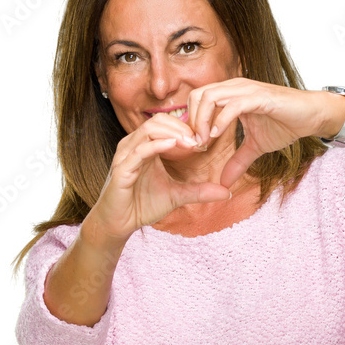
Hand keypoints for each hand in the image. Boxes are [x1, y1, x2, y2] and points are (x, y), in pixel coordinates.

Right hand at [88, 112, 231, 241]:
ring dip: (173, 133)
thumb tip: (226, 193)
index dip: (187, 128)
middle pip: (159, 121)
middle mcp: (134, 146)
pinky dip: (157, 145)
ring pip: (149, 130)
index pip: (166, 124)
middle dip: (183, 127)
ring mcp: (126, 155)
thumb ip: (199, 192)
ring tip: (192, 143)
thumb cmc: (142, 206)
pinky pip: (139, 150)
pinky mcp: (121, 169)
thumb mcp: (177, 196)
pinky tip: (173, 146)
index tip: (205, 140)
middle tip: (201, 140)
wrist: (118, 224)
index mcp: (146, 147)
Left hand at [187, 78, 328, 189]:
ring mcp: (246, 90)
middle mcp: (235, 88)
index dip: (191, 123)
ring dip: (201, 121)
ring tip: (204, 142)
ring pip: (210, 97)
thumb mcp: (256, 147)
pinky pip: (232, 105)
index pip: (198, 100)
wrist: (311, 116)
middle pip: (197, 96)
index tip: (194, 146)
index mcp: (231, 95)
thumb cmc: (285, 124)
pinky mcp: (259, 97)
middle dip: (191, 121)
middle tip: (196, 145)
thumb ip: (238, 161)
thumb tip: (224, 183)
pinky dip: (220, 120)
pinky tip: (216, 135)